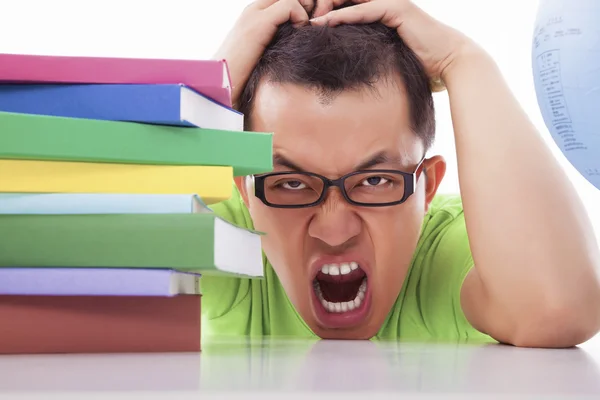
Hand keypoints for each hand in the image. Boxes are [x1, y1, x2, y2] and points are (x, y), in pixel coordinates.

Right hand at [214, 0, 313, 107]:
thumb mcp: (261, 57)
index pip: (281, 0)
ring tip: (306, 29)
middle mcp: (253, 11)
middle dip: (304, 5)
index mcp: (253, 17)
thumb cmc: (241, 79)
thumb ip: (274, 45)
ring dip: (306, 10)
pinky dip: (301, 17)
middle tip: (312, 24)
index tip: (308, 25)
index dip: (299, 8)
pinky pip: (289, 5)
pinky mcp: (259, 23)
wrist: (221, 86)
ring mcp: (254, 14)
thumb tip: (295, 45)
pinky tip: (300, 34)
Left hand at [310, 0, 474, 89]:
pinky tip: (325, 22)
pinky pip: (363, 10)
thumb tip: (346, 66)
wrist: (448, 62)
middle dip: (323, 4)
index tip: (307, 23)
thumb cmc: (420, 64)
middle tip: (303, 18)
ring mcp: (392, 2)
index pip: (348, 2)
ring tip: (308, 20)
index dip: (327, 9)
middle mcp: (386, 1)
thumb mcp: (386, 55)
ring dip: (327, 7)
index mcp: (381, 9)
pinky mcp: (397, 9)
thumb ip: (367, 51)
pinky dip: (343, 16)